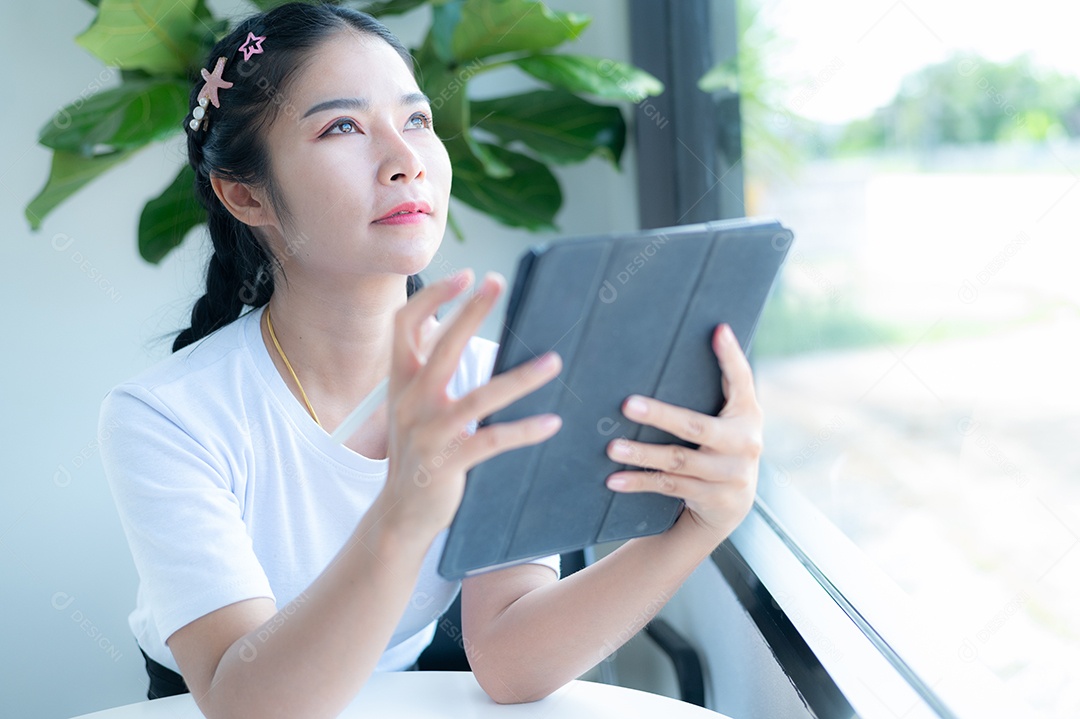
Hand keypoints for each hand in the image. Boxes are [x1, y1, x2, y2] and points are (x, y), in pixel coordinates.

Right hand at [381, 269, 563, 537]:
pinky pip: (491, 441)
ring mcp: (426, 434)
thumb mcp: (413, 407)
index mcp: (400, 383)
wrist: (400, 514)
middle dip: (470, 312)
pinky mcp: (446, 464)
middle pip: (441, 348)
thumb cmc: (417, 453)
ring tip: (553, 362)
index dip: (432, 297)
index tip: (465, 275)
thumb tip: (452, 325)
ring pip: (478, 398)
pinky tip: (551, 422)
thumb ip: (428, 370)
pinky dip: (524, 431)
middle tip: (498, 282)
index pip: (405, 326)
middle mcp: (408, 403)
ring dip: (520, 378)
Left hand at [604, 323, 762, 543]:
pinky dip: (640, 482)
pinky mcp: (714, 498)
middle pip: (696, 427)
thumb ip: (718, 389)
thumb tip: (704, 336)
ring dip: (642, 454)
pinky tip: (614, 480)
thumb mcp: (727, 419)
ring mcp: (731, 474)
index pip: (742, 380)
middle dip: (661, 415)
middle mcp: (745, 443)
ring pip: (677, 461)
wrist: (732, 505)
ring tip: (612, 447)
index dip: (731, 356)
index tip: (717, 330)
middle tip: (627, 405)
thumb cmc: (721, 446)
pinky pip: (669, 487)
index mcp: (748, 414)